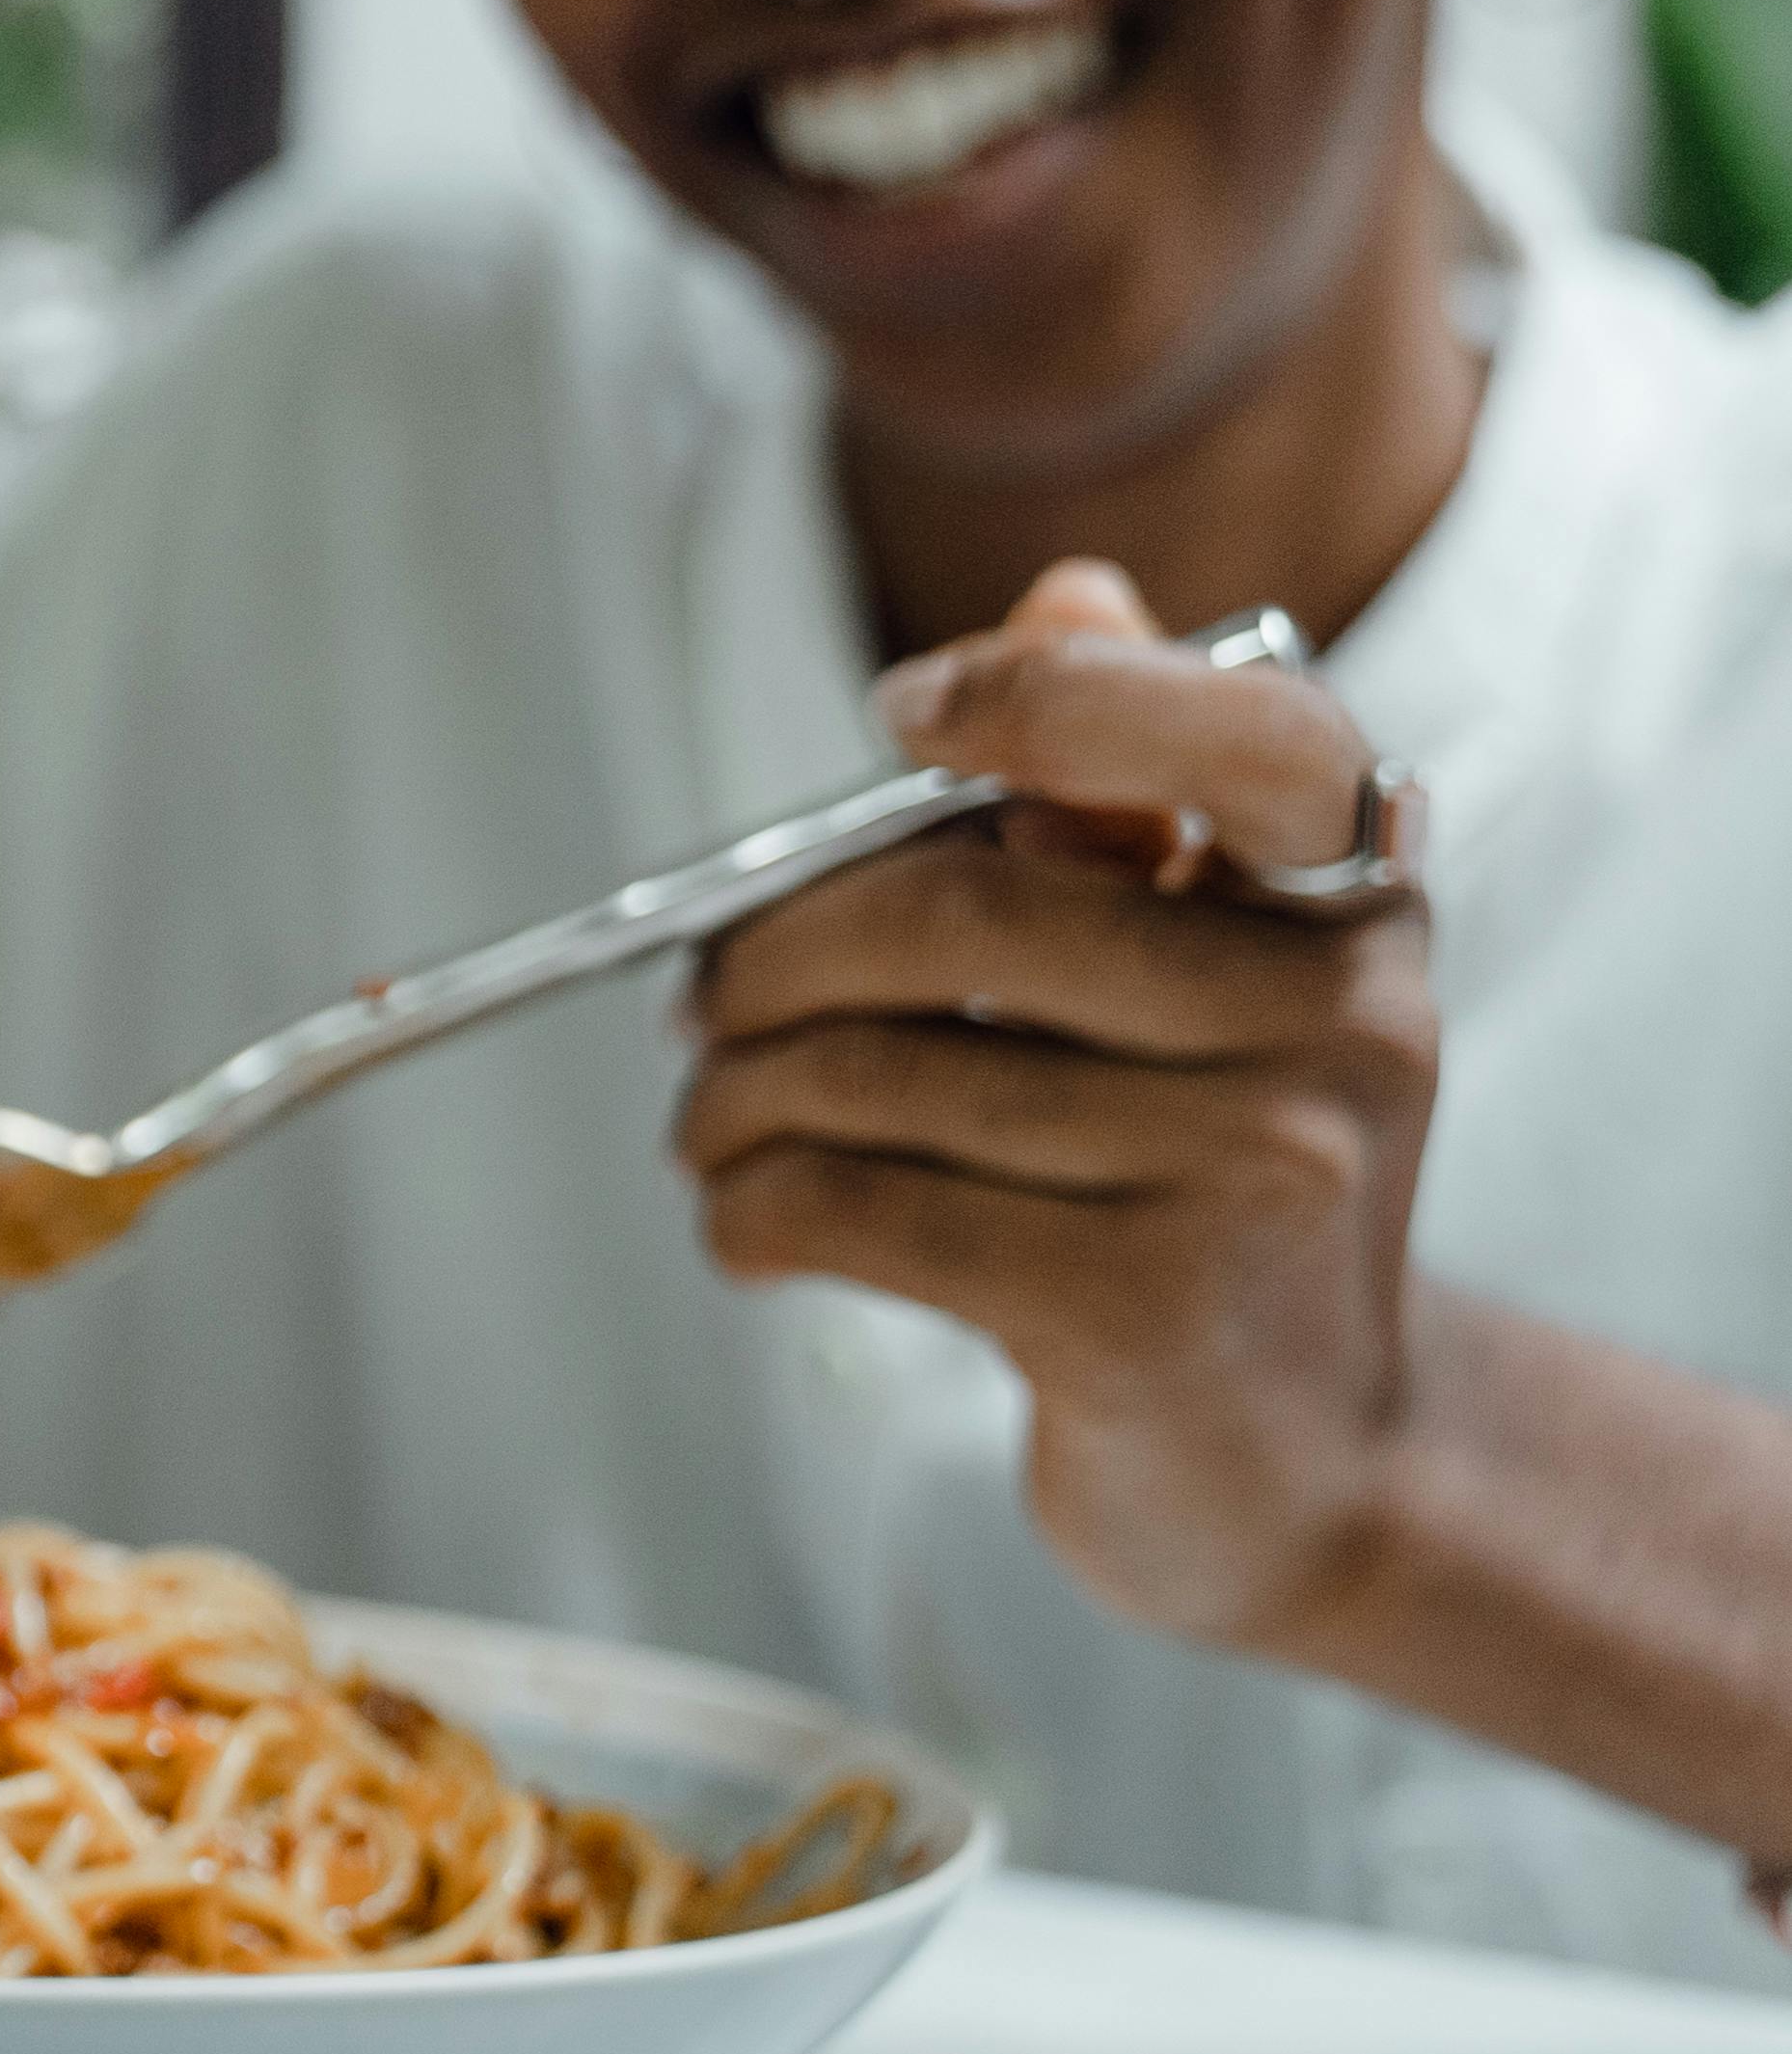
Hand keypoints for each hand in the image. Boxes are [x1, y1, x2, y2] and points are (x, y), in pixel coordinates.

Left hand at [681, 558, 1439, 1641]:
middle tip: (696, 1002)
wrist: (1313, 1464)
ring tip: (706, 1125)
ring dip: (731, 1099)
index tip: (902, 714)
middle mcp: (1338, 1020)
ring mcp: (1253, 1171)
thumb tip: (1065, 588)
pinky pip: (863, 1209)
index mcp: (1358, 898)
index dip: (1052, 695)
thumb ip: (1128, 789)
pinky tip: (745, 1224)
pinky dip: (754, 1210)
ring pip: (883, 1074)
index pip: (1240, 736)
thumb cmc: (1214, 1179)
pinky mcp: (1143, 1313)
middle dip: (774, 952)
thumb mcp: (1210, 978)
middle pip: (967, 912)